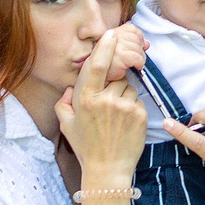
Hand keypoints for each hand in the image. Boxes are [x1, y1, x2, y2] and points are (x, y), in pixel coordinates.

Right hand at [57, 31, 147, 183]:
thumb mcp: (66, 124)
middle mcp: (105, 100)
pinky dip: (134, 109)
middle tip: (108, 107)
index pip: (96, 65)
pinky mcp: (140, 115)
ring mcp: (124, 107)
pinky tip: (126, 125)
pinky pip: (138, 101)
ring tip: (117, 119)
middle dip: (114, 86)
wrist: (107, 170)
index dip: (105, 47)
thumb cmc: (85, 147)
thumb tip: (70, 88)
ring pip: (129, 88)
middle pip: (116, 77)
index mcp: (86, 98)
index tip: (111, 34)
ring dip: (125, 98)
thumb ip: (64, 103)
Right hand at [87, 21, 149, 81]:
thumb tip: (147, 43)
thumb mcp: (118, 52)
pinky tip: (136, 67)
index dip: (139, 37)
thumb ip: (132, 45)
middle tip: (138, 58)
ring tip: (136, 64)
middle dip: (140, 48)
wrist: (96, 81)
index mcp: (111, 34)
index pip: (131, 29)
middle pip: (136, 38)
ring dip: (141, 57)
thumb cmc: (107, 68)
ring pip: (138, 48)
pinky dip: (139, 63)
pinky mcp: (119, 56)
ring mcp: (115, 46)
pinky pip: (137, 57)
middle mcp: (111, 37)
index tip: (139, 46)